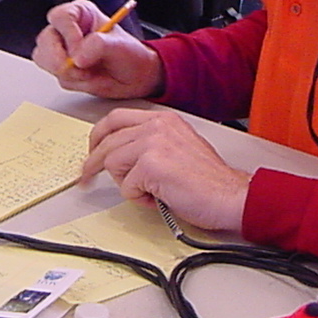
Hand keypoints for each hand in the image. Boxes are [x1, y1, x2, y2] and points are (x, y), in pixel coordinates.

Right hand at [33, 0, 163, 98]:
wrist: (135, 77)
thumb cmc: (130, 54)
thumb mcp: (118, 45)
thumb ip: (98, 46)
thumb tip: (77, 57)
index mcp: (80, 14)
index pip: (60, 17)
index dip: (67, 33)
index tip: (79, 49)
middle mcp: (67, 30)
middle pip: (45, 39)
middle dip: (61, 58)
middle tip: (80, 68)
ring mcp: (62, 50)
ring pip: (45, 59)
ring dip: (67, 72)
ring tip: (89, 73)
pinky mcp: (62, 68)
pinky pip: (56, 76)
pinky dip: (73, 82)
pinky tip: (89, 78)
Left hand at [82, 107, 250, 232]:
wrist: (230, 196)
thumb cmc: (208, 181)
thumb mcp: (177, 148)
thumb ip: (149, 144)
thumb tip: (119, 155)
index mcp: (163, 119)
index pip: (116, 119)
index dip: (98, 137)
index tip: (92, 152)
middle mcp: (157, 125)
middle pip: (107, 139)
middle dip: (94, 162)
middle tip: (86, 178)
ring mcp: (153, 142)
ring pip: (112, 162)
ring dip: (126, 184)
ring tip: (149, 193)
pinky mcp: (151, 164)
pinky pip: (125, 186)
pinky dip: (139, 199)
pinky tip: (159, 199)